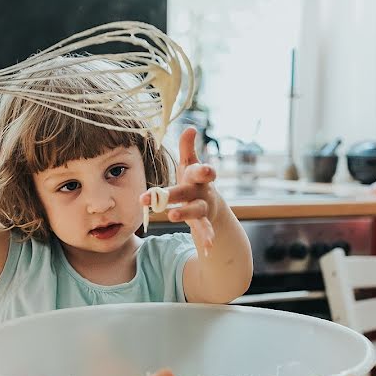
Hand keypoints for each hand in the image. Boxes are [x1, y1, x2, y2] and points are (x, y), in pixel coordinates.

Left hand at [141, 127, 218, 248]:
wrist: (211, 205)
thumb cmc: (194, 181)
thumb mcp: (189, 165)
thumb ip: (188, 148)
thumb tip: (189, 127)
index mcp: (198, 176)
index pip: (199, 171)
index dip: (202, 170)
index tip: (202, 169)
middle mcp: (202, 191)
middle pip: (188, 192)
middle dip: (175, 194)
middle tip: (164, 196)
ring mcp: (204, 208)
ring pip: (195, 211)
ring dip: (184, 213)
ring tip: (171, 216)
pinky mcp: (203, 222)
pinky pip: (204, 230)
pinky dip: (206, 238)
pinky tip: (207, 248)